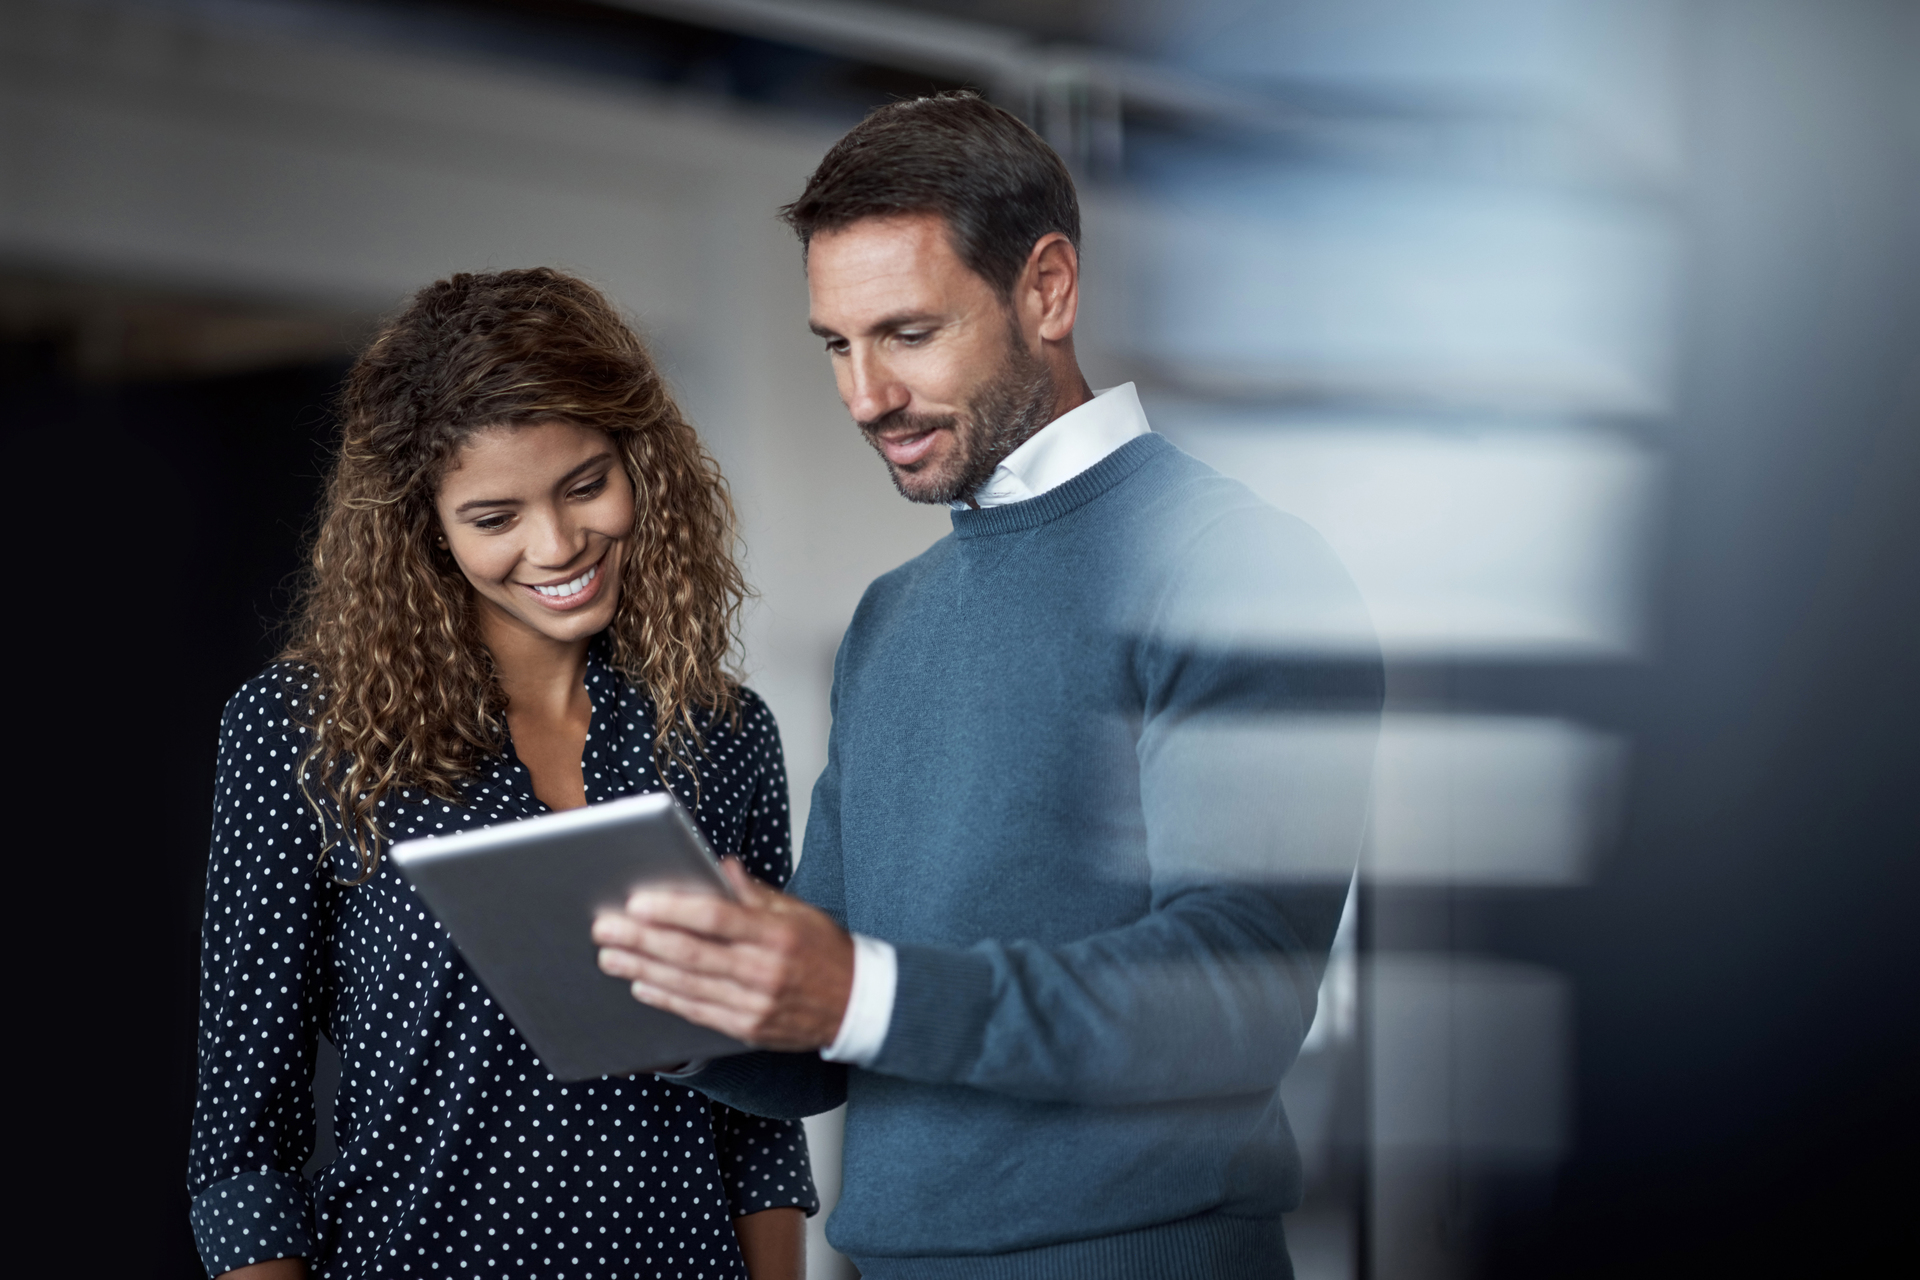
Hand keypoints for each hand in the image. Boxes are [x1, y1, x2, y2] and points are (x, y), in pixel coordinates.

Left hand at [593, 859, 853, 1050]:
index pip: (716, 917)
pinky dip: (666, 998)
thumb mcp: (799, 911)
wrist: (858, 1006)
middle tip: (605, 927)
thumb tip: (718, 866)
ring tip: (610, 955)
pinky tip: (641, 984)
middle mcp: (764, 970)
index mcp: (777, 933)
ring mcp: (755, 1004)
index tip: (637, 902)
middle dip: (642, 939)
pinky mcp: (748, 1029)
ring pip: (687, 985)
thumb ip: (754, 893)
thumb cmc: (826, 952)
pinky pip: (698, 1012)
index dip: (673, 910)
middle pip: (690, 953)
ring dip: (642, 969)